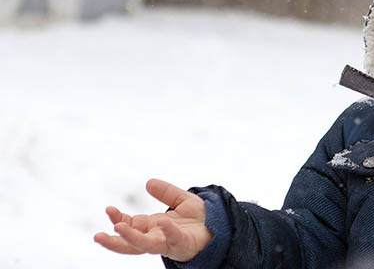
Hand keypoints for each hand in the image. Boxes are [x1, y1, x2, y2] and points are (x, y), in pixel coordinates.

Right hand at [94, 178, 211, 261]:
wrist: (221, 228)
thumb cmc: (200, 218)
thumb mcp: (181, 200)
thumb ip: (166, 192)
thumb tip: (148, 182)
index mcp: (153, 227)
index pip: (130, 226)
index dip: (118, 219)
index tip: (109, 210)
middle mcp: (157, 237)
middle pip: (130, 244)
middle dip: (114, 242)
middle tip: (98, 236)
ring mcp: (169, 242)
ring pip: (145, 246)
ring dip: (131, 239)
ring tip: (119, 229)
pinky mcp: (183, 244)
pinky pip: (173, 238)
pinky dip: (168, 231)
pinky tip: (162, 222)